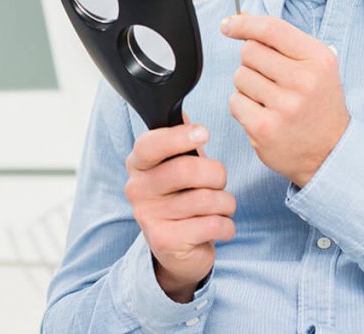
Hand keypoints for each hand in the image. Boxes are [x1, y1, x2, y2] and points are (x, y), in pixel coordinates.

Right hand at [124, 122, 235, 302]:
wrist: (176, 250)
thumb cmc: (180, 198)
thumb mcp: (175, 165)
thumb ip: (178, 141)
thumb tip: (181, 113)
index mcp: (137, 164)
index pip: (151, 144)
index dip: (179, 136)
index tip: (204, 133)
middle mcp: (137, 189)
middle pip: (187, 170)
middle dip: (216, 174)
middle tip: (219, 181)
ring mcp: (148, 217)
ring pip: (206, 199)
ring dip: (226, 203)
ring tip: (220, 206)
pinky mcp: (166, 241)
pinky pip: (213, 225)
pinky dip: (227, 225)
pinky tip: (219, 227)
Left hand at [222, 14, 348, 186]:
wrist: (331, 153)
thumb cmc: (319, 104)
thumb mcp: (316, 66)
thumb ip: (282, 41)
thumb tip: (242, 18)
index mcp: (318, 59)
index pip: (271, 28)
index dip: (244, 23)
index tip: (229, 25)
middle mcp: (304, 81)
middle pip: (249, 51)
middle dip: (252, 62)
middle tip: (271, 79)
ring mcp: (284, 106)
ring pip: (239, 76)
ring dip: (248, 86)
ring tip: (271, 100)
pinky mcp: (265, 128)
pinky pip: (234, 101)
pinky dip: (243, 107)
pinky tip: (264, 115)